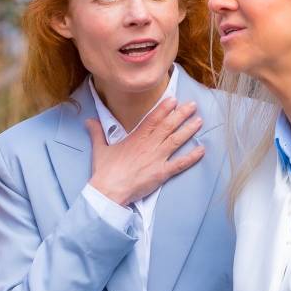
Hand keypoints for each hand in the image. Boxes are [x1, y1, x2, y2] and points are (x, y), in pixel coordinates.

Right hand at [85, 97, 204, 205]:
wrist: (109, 191)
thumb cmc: (104, 171)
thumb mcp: (100, 149)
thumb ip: (97, 132)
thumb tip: (89, 120)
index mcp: (135, 138)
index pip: (153, 118)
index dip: (164, 108)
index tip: (174, 99)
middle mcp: (149, 145)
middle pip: (168, 126)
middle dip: (181, 114)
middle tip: (192, 105)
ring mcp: (157, 158)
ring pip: (176, 140)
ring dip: (188, 130)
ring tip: (199, 121)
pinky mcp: (162, 173)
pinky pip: (180, 163)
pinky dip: (192, 157)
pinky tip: (202, 150)